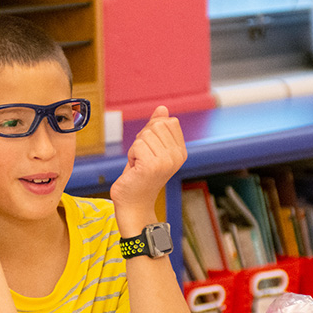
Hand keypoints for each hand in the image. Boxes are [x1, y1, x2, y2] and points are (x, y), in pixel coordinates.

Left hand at [110, 106, 186, 232]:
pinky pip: (137, 145)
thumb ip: (157, 128)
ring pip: (145, 135)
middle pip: (156, 125)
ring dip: (135, 149)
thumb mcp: (151, 148)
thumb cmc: (140, 176)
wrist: (134, 204)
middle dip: (143, 138)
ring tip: (139, 165)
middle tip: (142, 158)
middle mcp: (177, 156)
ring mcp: (166, 161)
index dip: (152, 131)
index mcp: (181, 151)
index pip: (168, 121)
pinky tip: (135, 169)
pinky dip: (131, 155)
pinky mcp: (153, 166)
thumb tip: (162, 108)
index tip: (149, 150)